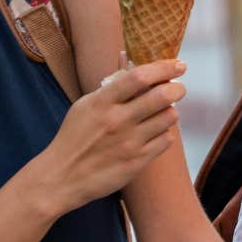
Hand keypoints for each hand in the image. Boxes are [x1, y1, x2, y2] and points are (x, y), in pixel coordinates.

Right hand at [30, 59, 184, 213]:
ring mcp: (130, 142)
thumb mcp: (85, 106)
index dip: (164, 67)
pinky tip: (155, 133)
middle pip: (162, 96)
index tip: (178, 64)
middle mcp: (118, 120)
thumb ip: (110, 90)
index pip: (140, 76)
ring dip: (170, 112)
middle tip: (178, 89)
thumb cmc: (74, 138)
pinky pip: (165, 140)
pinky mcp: (137, 162)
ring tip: (162, 113)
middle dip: (177, 89)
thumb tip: (137, 72)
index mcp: (102, 102)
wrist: (63, 177)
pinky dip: (165, 133)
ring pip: (169, 118)